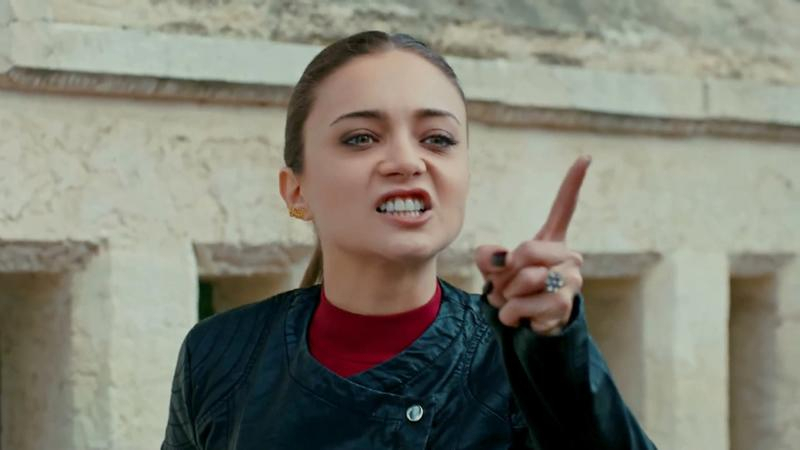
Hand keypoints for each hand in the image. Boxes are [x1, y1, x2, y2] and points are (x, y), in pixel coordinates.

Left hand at [474, 155, 590, 335]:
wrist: (525, 324)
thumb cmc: (511, 288)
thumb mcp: (492, 268)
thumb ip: (487, 257)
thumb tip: (503, 260)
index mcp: (552, 240)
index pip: (565, 206)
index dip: (573, 181)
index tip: (585, 156)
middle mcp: (568, 256)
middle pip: (527, 251)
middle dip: (506, 271)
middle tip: (505, 285)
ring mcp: (570, 281)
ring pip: (525, 280)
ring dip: (505, 295)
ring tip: (512, 301)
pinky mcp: (563, 305)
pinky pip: (523, 305)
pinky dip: (509, 314)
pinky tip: (519, 317)